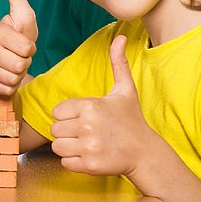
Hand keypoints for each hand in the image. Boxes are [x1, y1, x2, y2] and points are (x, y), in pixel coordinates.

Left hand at [50, 35, 152, 175]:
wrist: (146, 153)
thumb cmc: (131, 120)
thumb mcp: (125, 90)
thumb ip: (118, 63)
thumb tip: (121, 36)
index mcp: (90, 105)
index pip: (57, 111)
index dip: (67, 116)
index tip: (83, 118)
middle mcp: (88, 125)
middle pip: (54, 129)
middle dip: (67, 132)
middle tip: (85, 132)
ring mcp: (89, 146)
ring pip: (57, 147)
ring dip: (68, 147)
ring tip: (85, 144)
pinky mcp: (90, 165)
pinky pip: (64, 163)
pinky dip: (73, 162)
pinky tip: (89, 155)